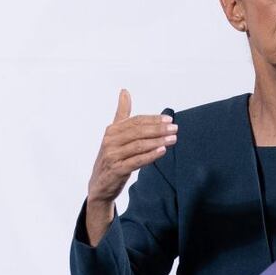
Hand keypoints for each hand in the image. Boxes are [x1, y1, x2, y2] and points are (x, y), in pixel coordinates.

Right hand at [84, 89, 175, 244]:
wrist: (100, 184)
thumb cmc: (112, 156)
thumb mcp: (115, 134)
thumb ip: (122, 113)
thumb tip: (125, 91)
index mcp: (112, 130)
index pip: (135, 121)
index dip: (152, 119)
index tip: (169, 118)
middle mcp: (110, 141)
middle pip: (138, 132)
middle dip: (158, 129)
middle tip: (175, 128)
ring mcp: (112, 156)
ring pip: (138, 146)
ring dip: (157, 141)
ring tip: (173, 138)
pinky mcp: (117, 170)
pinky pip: (136, 161)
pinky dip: (150, 155)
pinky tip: (162, 151)